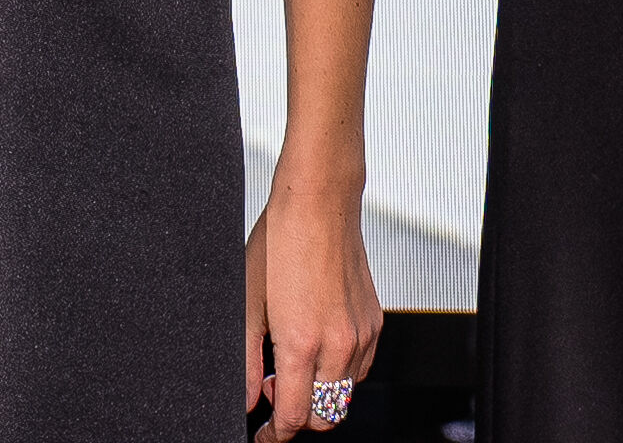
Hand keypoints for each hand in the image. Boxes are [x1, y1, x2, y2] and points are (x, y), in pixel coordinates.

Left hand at [243, 172, 383, 437]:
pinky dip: (337, 371)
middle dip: (298, 416)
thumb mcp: (248, 303)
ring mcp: (362, 334)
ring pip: (345, 395)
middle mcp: (339, 344)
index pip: (295, 418)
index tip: (263, 435)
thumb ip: (247, 360)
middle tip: (272, 387)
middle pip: (326, 418)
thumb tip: (248, 399)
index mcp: (303, 343)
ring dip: (318, 393)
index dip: (274, 435)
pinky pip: (360, 368)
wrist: (319, 202)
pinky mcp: (375, 322)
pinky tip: (315, 345)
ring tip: (292, 361)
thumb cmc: (280, 241)